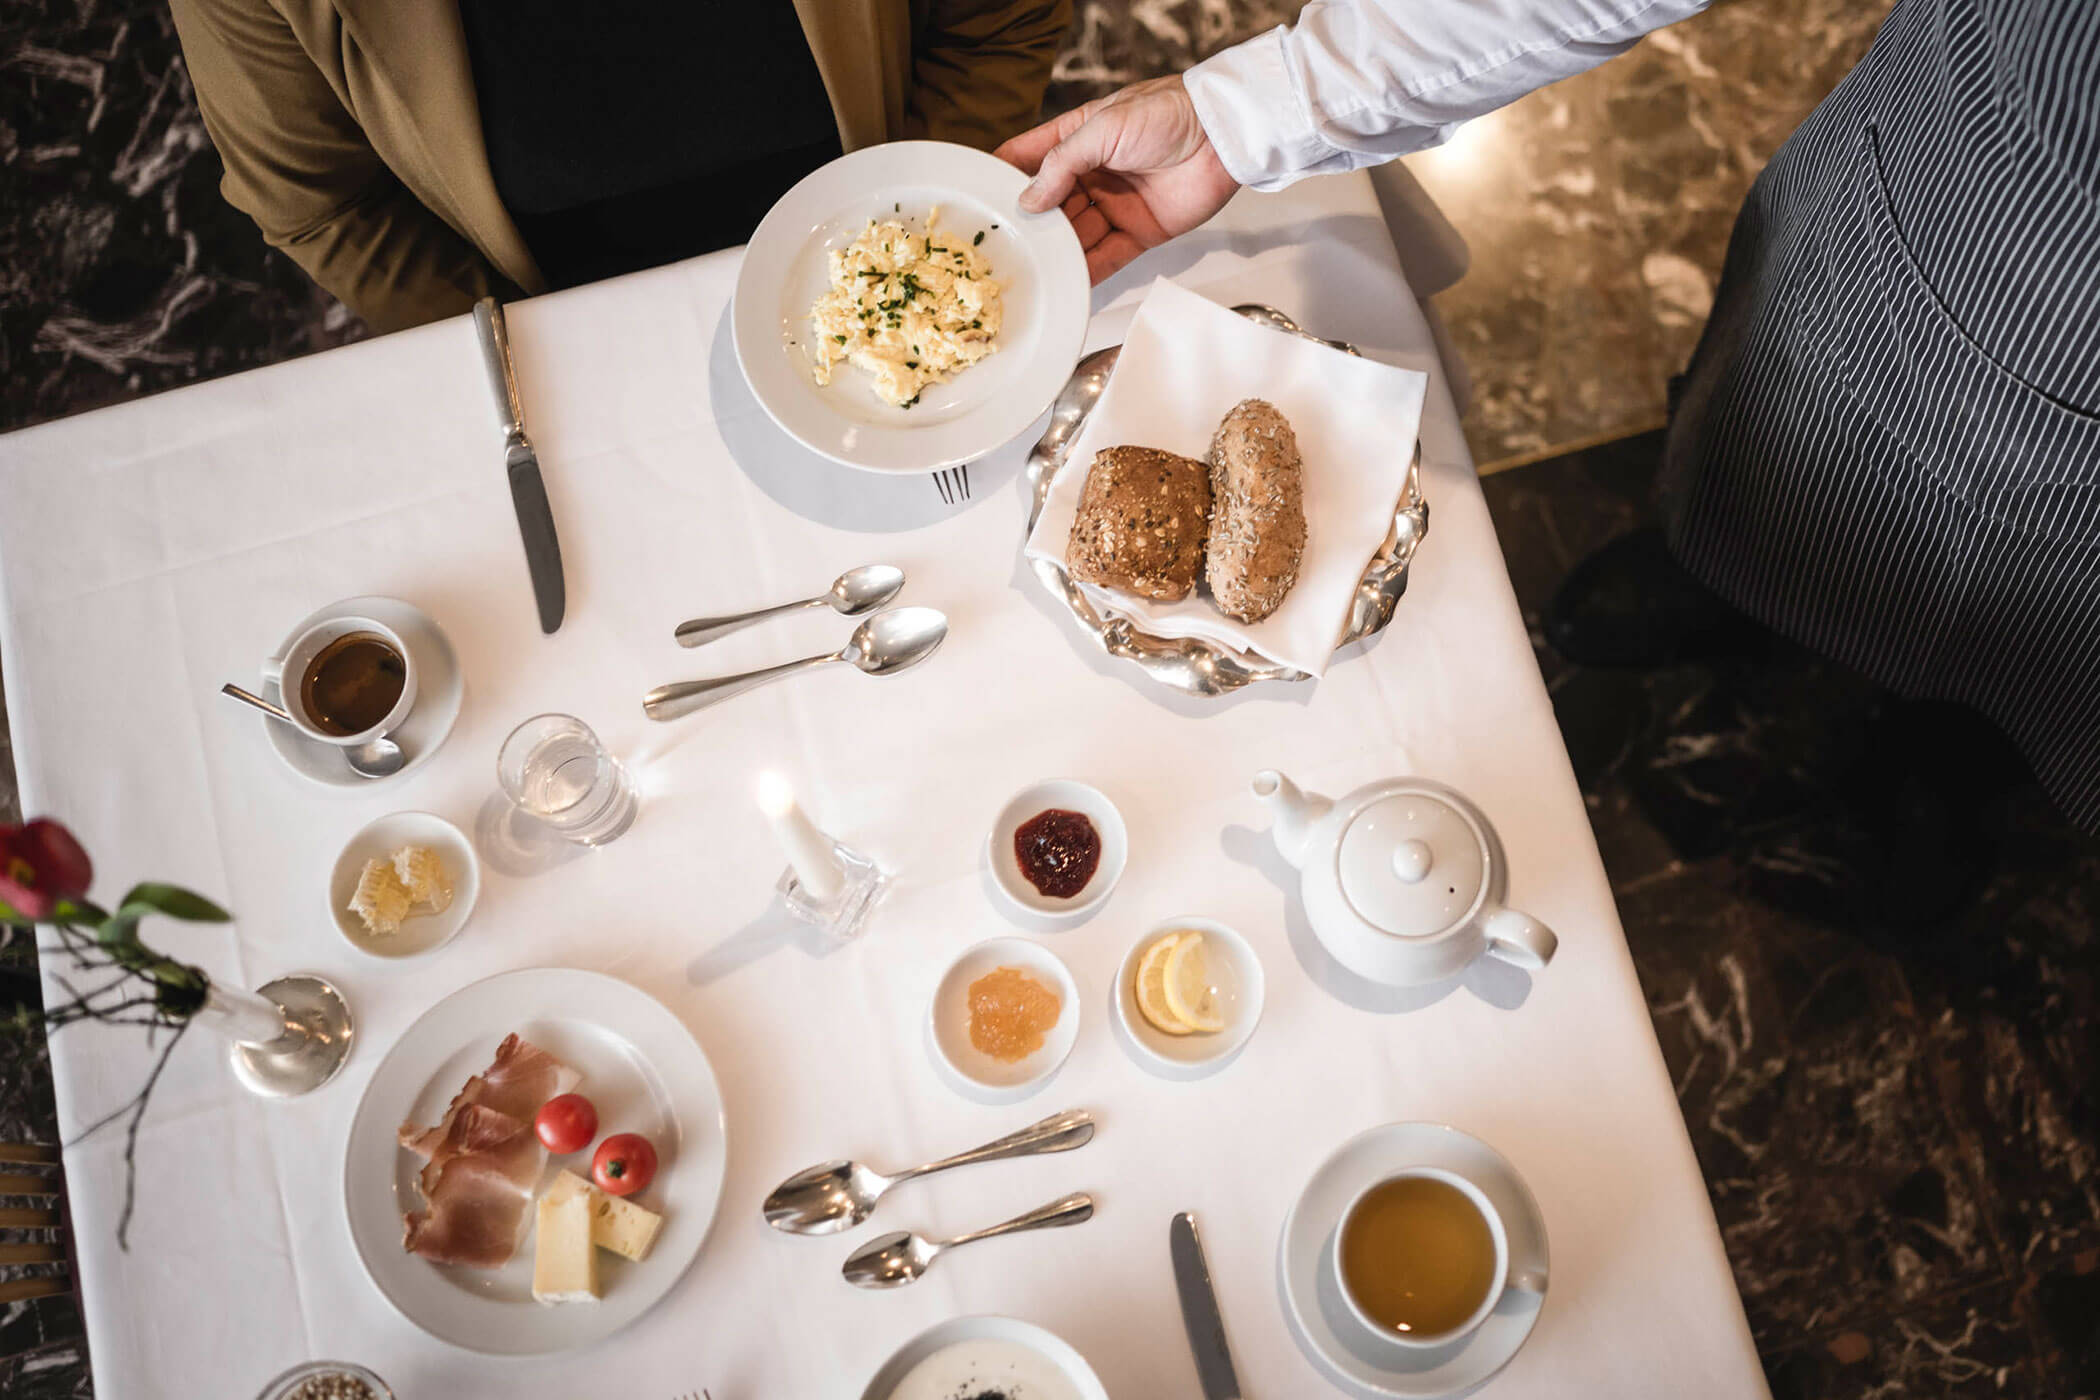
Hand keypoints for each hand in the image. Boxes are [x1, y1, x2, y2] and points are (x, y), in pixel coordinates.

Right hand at [995, 76, 1240, 284]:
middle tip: (1001, 244)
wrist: (1222, 136)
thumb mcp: (1103, 127)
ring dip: (1056, 252)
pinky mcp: (1139, 231)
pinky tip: (1066, 284)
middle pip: (1050, 205)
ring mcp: (1115, 205)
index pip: (1030, 158)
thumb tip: (1028, 199)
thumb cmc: (1166, 114)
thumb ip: (1062, 162)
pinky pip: (1107, 257)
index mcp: (1079, 139)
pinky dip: (1088, 273)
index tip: (976, 195)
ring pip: (1076, 235)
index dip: (1003, 175)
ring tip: (1030, 269)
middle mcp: (1093, 174)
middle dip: (1029, 224)